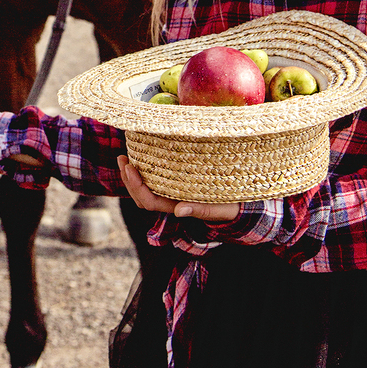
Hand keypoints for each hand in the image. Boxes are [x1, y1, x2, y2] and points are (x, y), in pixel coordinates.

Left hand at [117, 156, 239, 221]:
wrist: (244, 207)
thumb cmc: (234, 206)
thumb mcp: (222, 208)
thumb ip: (203, 210)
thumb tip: (179, 211)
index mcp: (180, 208)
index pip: (151, 201)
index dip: (137, 186)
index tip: (130, 166)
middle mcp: (172, 203)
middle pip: (141, 197)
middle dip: (128, 179)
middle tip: (122, 158)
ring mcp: (173, 195)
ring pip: (145, 190)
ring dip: (132, 175)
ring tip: (125, 157)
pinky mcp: (176, 186)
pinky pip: (154, 182)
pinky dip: (144, 172)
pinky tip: (141, 157)